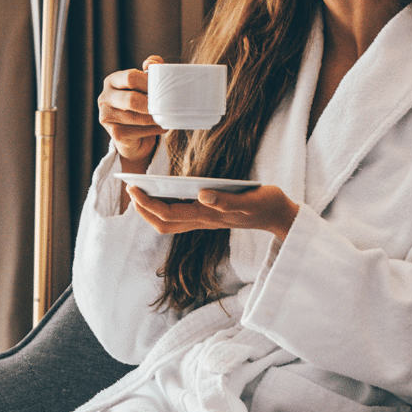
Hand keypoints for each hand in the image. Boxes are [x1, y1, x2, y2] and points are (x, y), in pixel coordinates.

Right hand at [98, 55, 165, 172]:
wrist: (134, 132)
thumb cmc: (142, 102)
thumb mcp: (146, 83)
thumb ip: (151, 68)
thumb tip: (150, 63)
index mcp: (112, 81)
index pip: (130, 77)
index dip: (149, 82)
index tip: (163, 87)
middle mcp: (104, 97)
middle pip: (131, 99)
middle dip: (151, 103)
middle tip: (166, 105)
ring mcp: (106, 116)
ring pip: (135, 117)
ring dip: (154, 118)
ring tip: (166, 116)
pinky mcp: (114, 133)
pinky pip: (137, 131)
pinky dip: (153, 129)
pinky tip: (161, 126)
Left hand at [127, 184, 299, 240]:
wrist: (280, 216)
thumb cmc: (265, 204)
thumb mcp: (251, 199)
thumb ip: (226, 200)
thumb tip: (202, 194)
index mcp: (209, 216)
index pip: (169, 214)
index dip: (148, 204)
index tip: (134, 187)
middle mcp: (203, 221)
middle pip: (164, 223)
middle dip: (143, 208)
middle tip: (130, 188)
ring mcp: (205, 221)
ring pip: (169, 223)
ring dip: (151, 210)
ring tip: (139, 191)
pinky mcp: (209, 216)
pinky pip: (179, 216)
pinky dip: (164, 206)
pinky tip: (160, 192)